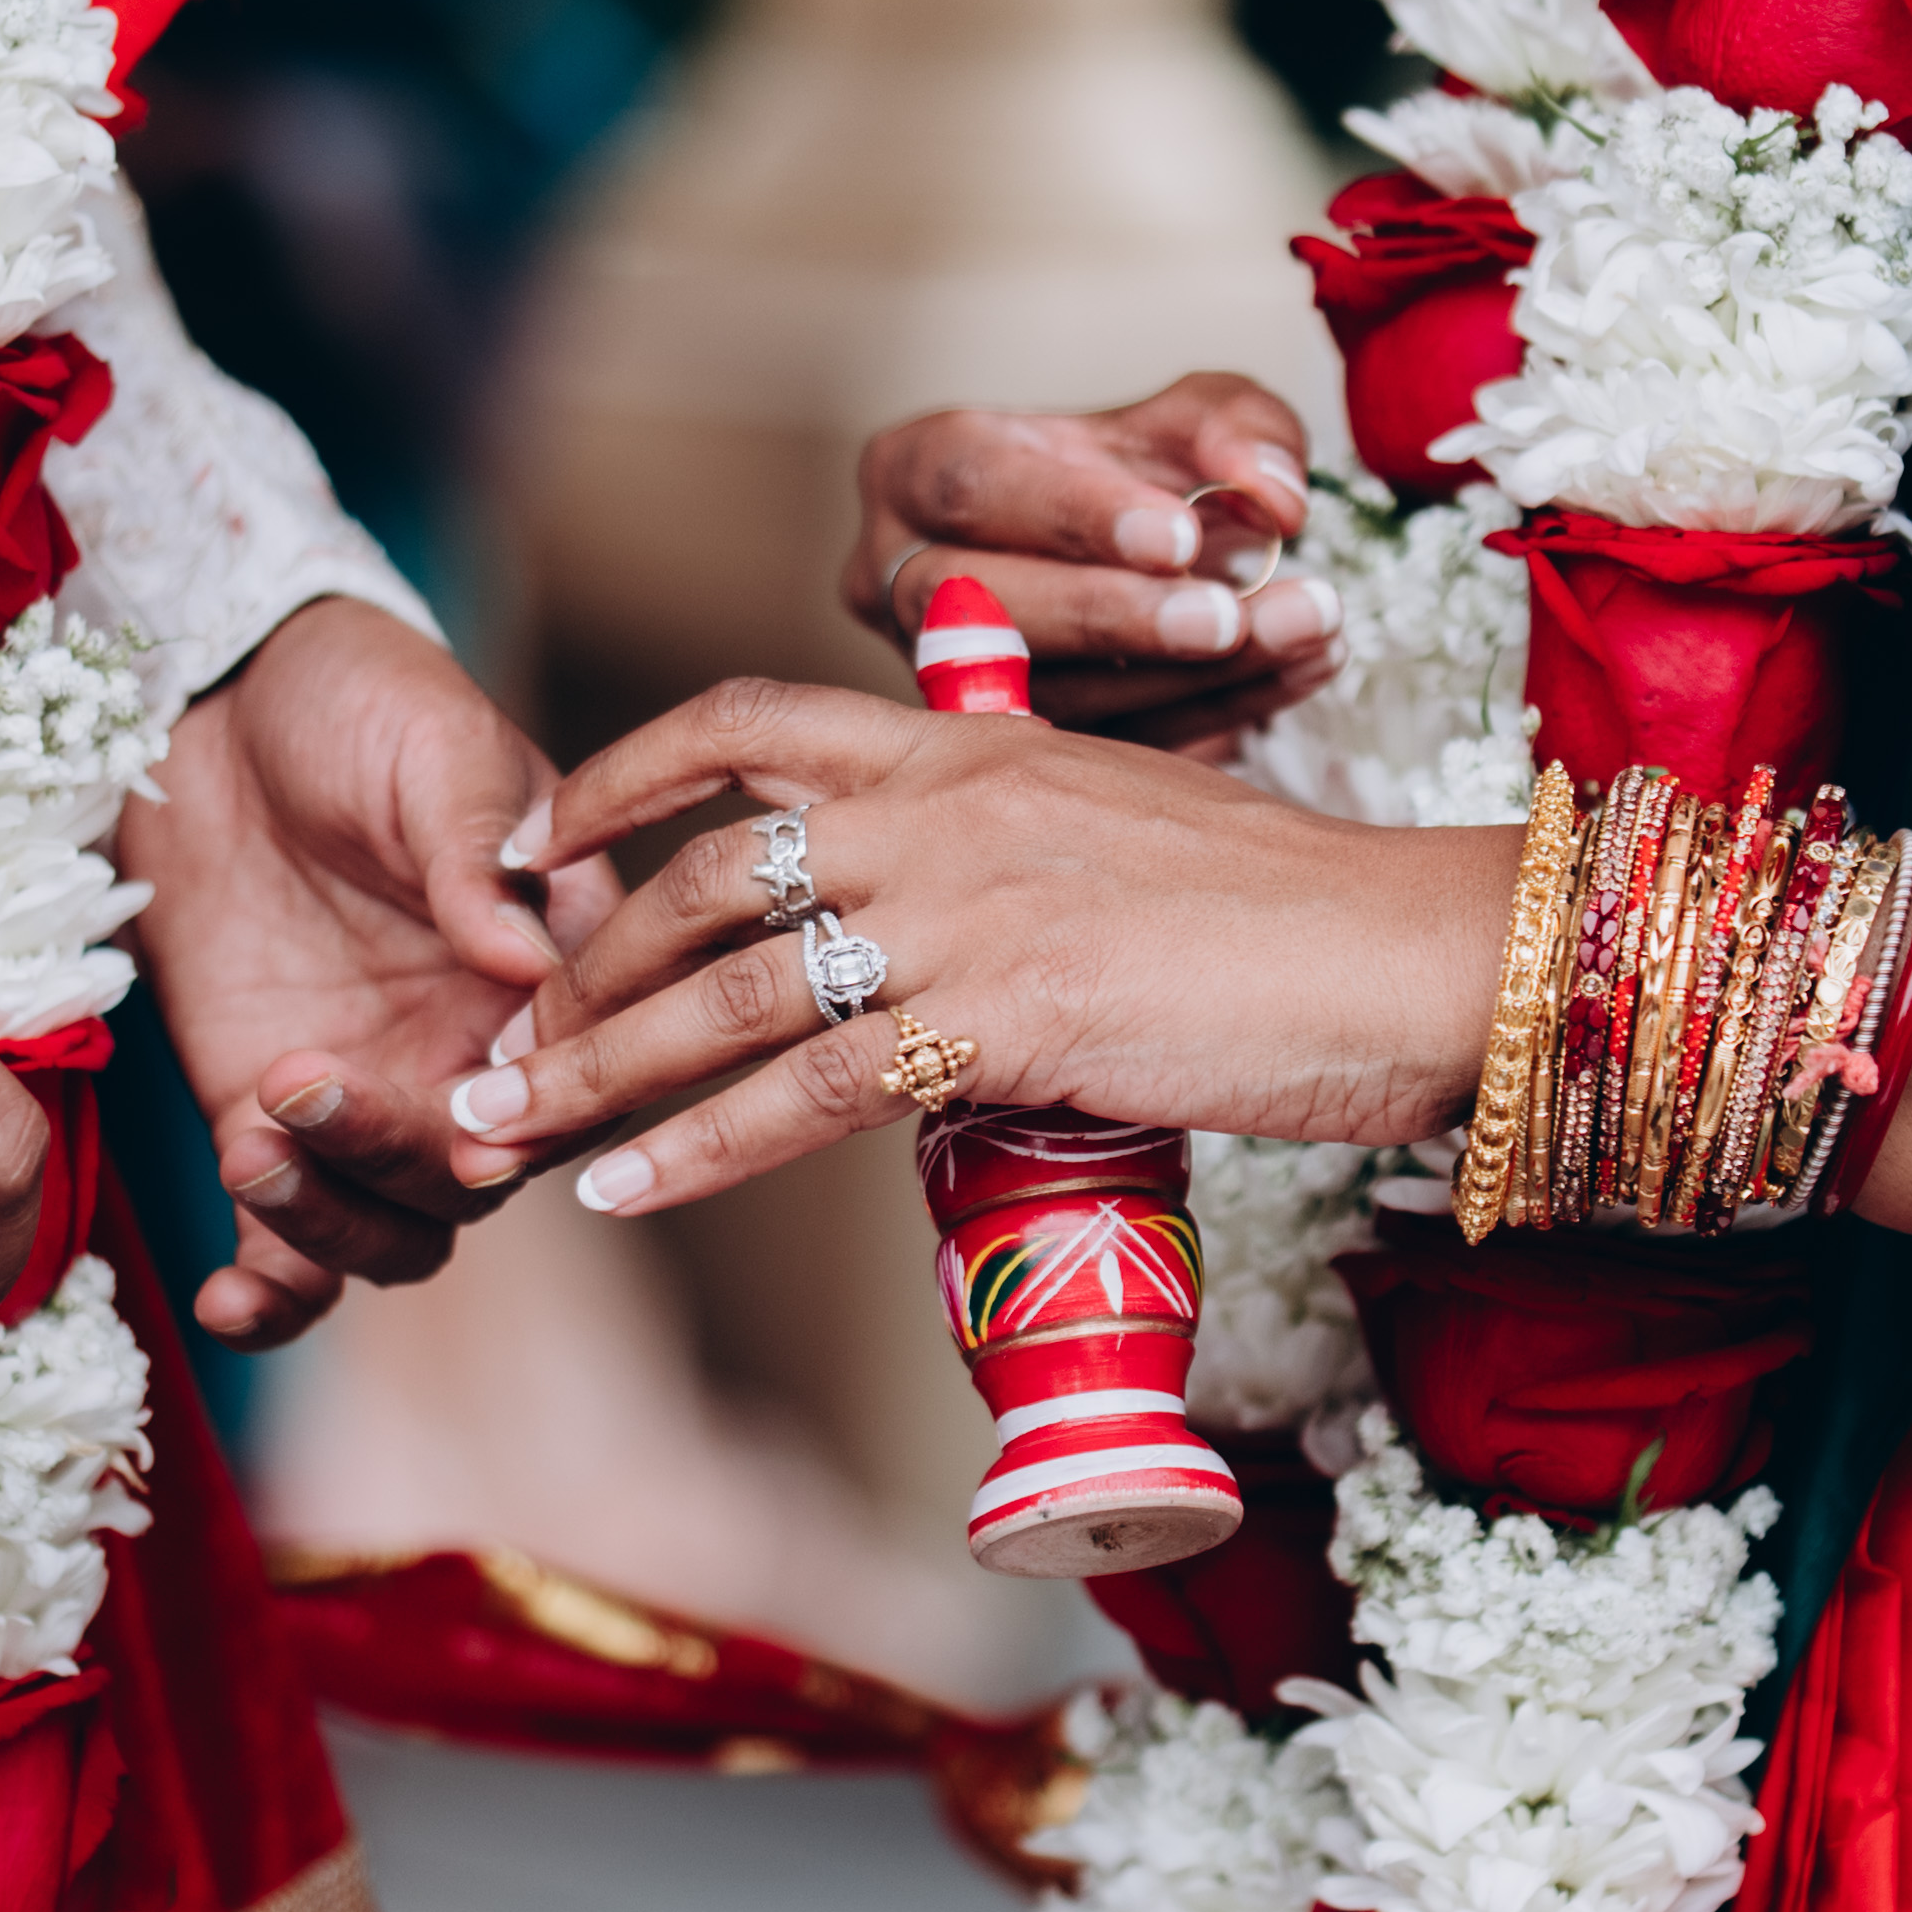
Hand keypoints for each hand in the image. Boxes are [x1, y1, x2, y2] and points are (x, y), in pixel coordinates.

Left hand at [117, 598, 615, 1345]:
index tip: (463, 1094)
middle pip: (476, 1178)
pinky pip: (292, 1252)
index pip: (580, 1079)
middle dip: (392, 1156)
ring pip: (394, 1234)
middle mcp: (479, 1055)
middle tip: (299, 1081)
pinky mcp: (273, 1123)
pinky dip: (270, 1296)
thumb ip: (472, 846)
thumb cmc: (353, 701)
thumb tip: (518, 954)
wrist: (209, 701)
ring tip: (249, 1145)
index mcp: (556, 971)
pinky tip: (225, 1299)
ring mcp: (380, 1099)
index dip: (533, 1110)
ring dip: (328, 1223)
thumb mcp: (428, 746)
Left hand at [440, 675, 1511, 1217]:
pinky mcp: (1008, 1018)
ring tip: (509, 1129)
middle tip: (498, 1044)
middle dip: (573, 968)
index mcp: (972, 743)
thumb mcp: (1120, 833)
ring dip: (598, 1069)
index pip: (746, 723)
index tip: (526, 845)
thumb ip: (1004, 855)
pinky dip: (699, 1148)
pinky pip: (811, 1092)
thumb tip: (927, 936)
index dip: (615, 780)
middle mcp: (949, 807)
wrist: (1413, 950)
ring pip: (729, 990)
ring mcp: (972, 908)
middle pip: (701, 876)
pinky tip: (627, 1189)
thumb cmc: (1291, 915)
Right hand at [843, 375, 1343, 745]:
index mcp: (918, 471)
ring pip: (1046, 692)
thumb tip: (1273, 493)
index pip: (974, 488)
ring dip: (1187, 673)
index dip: (1075, 516)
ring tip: (1302, 631)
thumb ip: (1237, 428)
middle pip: (988, 606)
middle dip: (1118, 618)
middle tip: (1228, 616)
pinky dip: (1217, 707)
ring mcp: (945, 676)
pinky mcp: (1008, 749)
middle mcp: (903, 580)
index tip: (1181, 535)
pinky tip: (1300, 668)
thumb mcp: (1195, 414)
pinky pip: (1103, 744)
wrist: (1140, 549)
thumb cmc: (1141, 468)